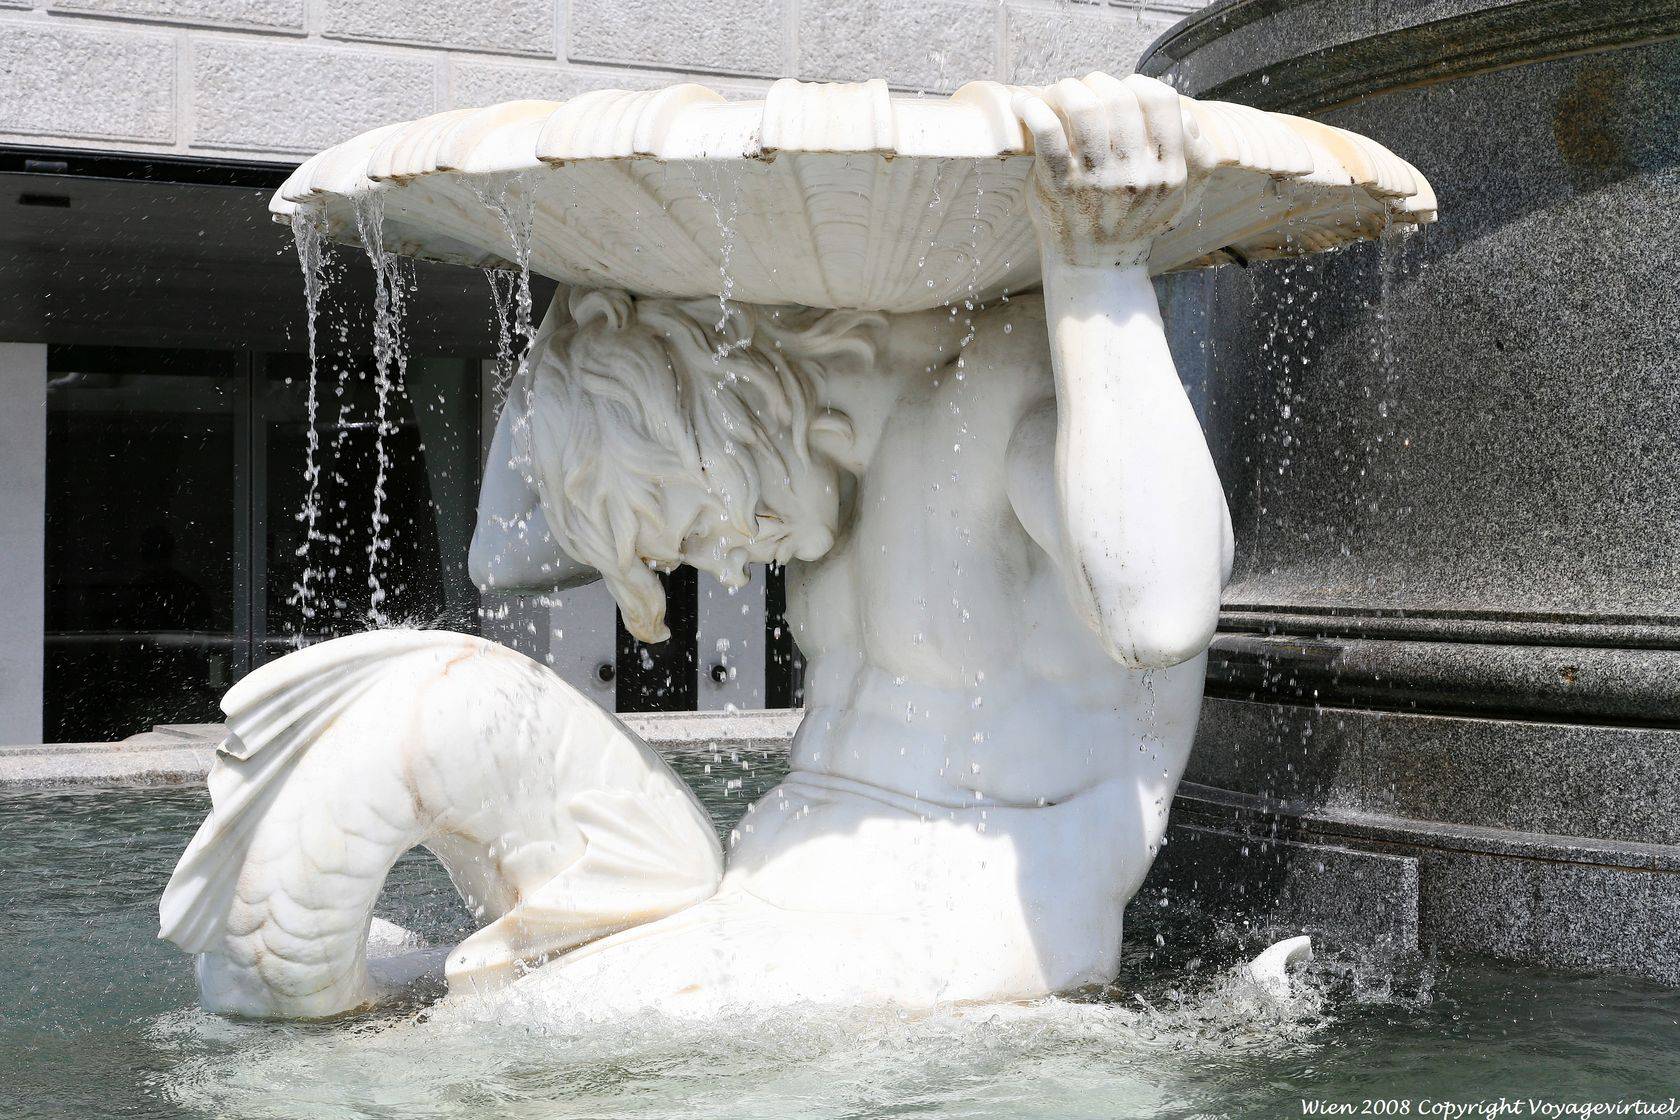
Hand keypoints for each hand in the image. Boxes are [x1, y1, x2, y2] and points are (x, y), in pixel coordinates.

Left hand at [1013, 73, 1212, 268]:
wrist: (1096, 265)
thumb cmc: (1134, 222)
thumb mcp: (1181, 198)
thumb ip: (1199, 160)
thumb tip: (1189, 117)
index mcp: (1167, 171)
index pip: (1162, 101)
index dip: (1139, 84)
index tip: (1121, 90)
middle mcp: (1134, 174)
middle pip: (1119, 98)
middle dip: (1097, 83)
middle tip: (1083, 92)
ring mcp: (1096, 179)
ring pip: (1084, 108)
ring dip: (1066, 89)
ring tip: (1057, 94)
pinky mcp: (1059, 184)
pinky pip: (1047, 132)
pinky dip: (1033, 109)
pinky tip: (1024, 104)